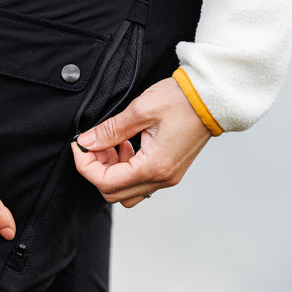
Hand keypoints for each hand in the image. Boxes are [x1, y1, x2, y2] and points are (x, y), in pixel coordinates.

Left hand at [71, 77, 211, 206]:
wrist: (212, 98)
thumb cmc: (182, 100)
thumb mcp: (140, 110)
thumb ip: (110, 130)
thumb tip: (87, 142)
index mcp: (154, 167)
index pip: (106, 183)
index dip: (86, 166)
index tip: (80, 146)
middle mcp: (161, 178)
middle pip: (113, 193)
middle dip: (96, 170)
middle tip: (94, 144)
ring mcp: (167, 177)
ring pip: (126, 191)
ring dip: (111, 171)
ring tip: (111, 143)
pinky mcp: (169, 171)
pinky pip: (140, 181)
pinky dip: (126, 168)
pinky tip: (126, 144)